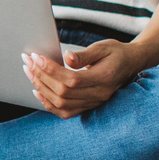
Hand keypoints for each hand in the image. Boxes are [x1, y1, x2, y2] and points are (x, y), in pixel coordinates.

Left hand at [24, 40, 144, 117]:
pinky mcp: (89, 106)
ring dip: (41, 88)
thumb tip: (67, 58)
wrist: (131, 64)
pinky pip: (66, 112)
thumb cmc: (116, 53)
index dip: (51, 69)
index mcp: (104, 79)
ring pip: (61, 103)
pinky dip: (49, 104)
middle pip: (63, 92)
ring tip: (29, 72)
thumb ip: (84, 54)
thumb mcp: (103, 47)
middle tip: (28, 61)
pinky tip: (38, 91)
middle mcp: (99, 95)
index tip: (37, 57)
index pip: (71, 79)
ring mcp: (94, 103)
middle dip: (41, 76)